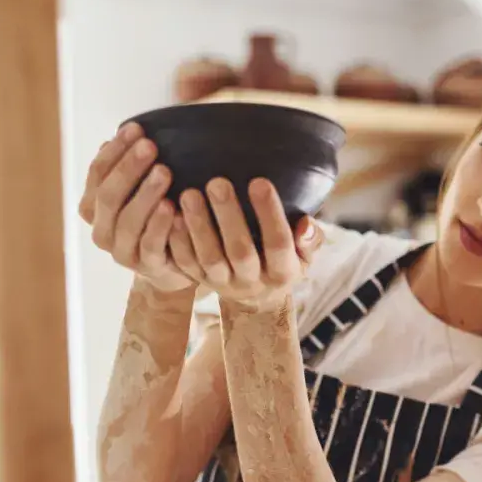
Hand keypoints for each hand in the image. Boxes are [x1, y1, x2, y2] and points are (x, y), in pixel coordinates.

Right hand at [78, 122, 194, 292]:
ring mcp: (122, 252)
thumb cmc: (156, 219)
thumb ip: (131, 168)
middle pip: (109, 196)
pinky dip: (160, 225)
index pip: (97, 174)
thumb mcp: (140, 191)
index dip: (115, 151)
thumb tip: (127, 131)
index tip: (136, 129)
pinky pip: (151, 245)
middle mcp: (102, 231)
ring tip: (164, 171)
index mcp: (94, 208)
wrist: (172, 267)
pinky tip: (172, 206)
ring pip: (128, 221)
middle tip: (150, 146)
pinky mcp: (147, 267)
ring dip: (145, 194)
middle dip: (128, 168)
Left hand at [169, 176, 323, 310]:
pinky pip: (186, 263)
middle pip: (240, 250)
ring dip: (198, 225)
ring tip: (188, 194)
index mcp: (283, 272)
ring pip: (209, 257)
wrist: (257, 300)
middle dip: (228, 216)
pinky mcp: (200, 280)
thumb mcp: (304, 256)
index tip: (259, 181)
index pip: (279, 242)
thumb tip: (305, 224)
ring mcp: (224, 283)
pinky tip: (171, 215)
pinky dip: (178, 240)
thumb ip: (309, 238)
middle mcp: (253, 281)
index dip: (269, 214)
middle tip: (217, 182)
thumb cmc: (283, 261)